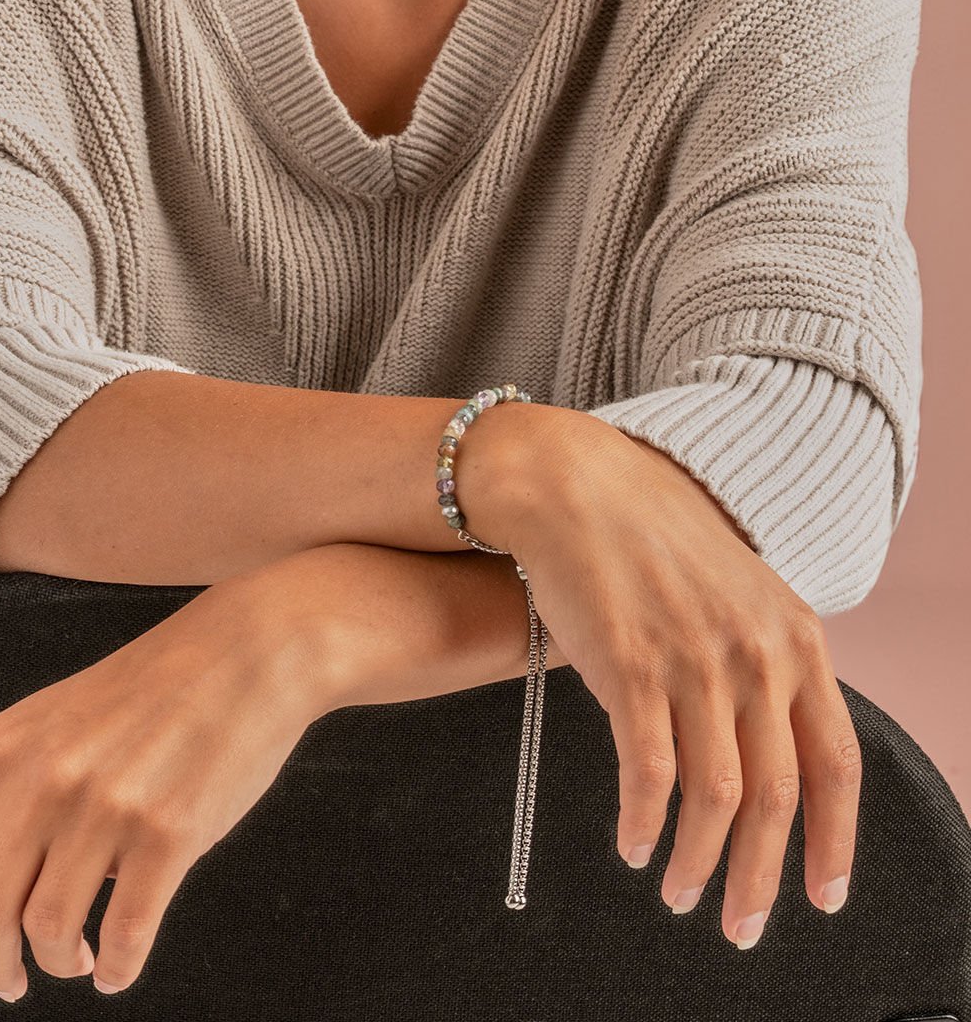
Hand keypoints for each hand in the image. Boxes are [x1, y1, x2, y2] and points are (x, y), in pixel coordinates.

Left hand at [0, 574, 324, 998]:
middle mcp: (44, 781)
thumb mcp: (53, 720)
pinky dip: (117, 968)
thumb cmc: (152, 688)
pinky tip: (118, 966)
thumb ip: (6, 786)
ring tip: (77, 961)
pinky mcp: (168, 835)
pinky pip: (126, 936)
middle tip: (9, 982)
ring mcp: (106, 809)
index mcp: (4, 750)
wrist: (243, 652)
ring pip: (51, 933)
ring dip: (60, 963)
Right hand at [497, 411, 858, 948]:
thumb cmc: (651, 535)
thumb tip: (775, 750)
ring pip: (716, 800)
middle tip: (742, 927)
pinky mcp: (630, 665)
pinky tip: (633, 846)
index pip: (836, 764)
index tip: (824, 896)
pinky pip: (647, 775)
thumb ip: (768, 660)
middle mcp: (756, 652)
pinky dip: (644, 825)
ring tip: (679, 894)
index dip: (834, 843)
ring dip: (698, 864)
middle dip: (763, 880)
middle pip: (777, 798)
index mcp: (796, 636)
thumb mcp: (741, 590)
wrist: (576, 484)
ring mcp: (695, 659)